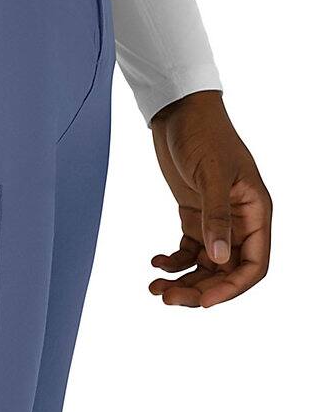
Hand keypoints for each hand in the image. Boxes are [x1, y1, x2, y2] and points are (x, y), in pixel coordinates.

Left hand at [148, 91, 271, 307]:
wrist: (179, 111)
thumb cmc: (203, 134)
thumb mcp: (211, 173)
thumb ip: (215, 216)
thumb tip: (220, 260)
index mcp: (256, 212)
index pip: (253, 264)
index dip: (231, 288)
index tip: (202, 300)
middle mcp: (239, 220)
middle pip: (226, 270)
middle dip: (199, 288)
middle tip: (166, 297)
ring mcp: (216, 219)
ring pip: (206, 264)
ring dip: (184, 280)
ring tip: (155, 287)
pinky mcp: (194, 213)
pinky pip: (189, 249)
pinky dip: (174, 261)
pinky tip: (155, 262)